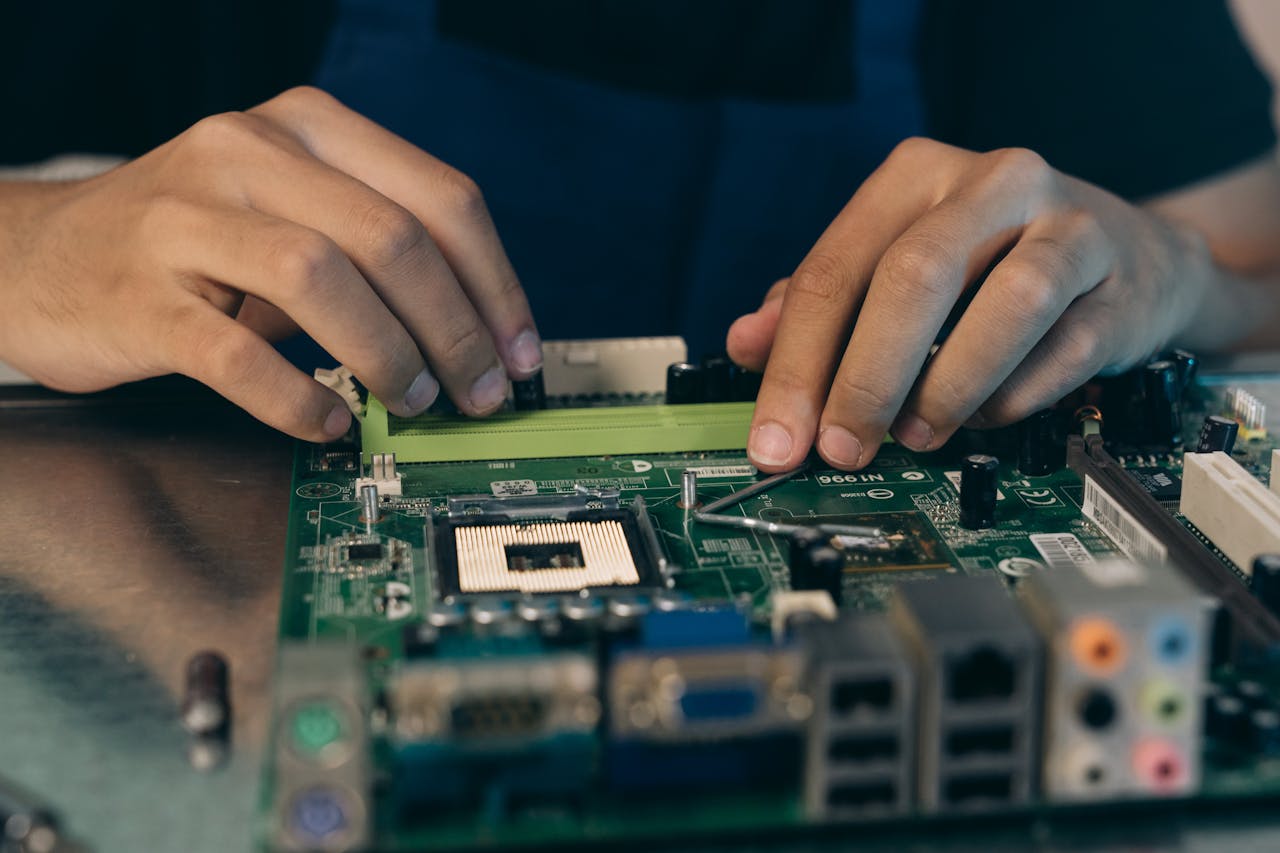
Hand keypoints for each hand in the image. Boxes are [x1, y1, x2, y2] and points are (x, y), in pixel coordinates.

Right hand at [0, 87, 541, 439]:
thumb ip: (376, 249)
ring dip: (386, 354)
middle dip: (454, 329)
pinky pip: (235, 352)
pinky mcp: (137, 294)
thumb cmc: (192, 242)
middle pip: (392, 237)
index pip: (440, 198)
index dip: (495, 284)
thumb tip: (477, 335)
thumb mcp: (291, 211)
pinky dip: (295, 397)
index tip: (518, 352)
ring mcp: (185, 218)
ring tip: (409, 403)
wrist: (42, 255)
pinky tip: (324, 422)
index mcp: (308, 127)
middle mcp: (248, 153)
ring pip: (319, 276)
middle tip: (476, 393)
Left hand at [727, 137, 1214, 471]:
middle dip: (865, 379)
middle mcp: (992, 183)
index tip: (777, 441)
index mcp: (915, 177)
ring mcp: (1068, 225)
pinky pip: (1066, 351)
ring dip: (947, 388)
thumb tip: (744, 344)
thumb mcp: (894, 265)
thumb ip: (817, 304)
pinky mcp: (1119, 283)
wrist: (1130, 258)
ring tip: (914, 437)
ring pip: (1008, 306)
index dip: (795, 365)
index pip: (834, 270)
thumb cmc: (990, 264)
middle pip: (913, 277)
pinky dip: (1013, 397)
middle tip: (841, 449)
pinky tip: (981, 418)